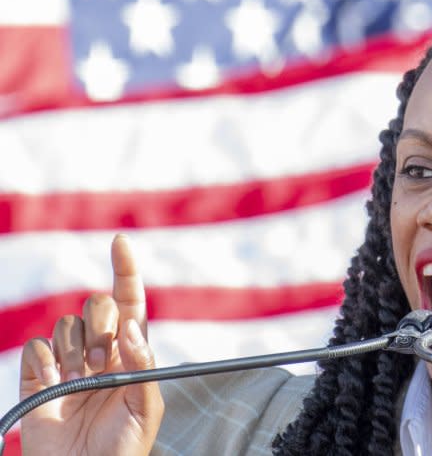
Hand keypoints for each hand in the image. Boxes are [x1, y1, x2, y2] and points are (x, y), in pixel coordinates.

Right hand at [19, 234, 163, 455]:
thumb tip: (131, 327)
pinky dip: (46, 361)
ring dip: (75, 350)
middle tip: (102, 365)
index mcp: (131, 353)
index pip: (130, 302)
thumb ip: (143, 365)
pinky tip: (56, 385)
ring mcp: (69, 362)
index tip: (120, 241)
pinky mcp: (39, 376)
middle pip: (97, 306)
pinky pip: (38, 347)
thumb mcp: (147, 408)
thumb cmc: (124, 446)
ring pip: (67, 324)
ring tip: (81, 382)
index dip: (125, 270)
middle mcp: (101, 351)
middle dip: (100, 327)